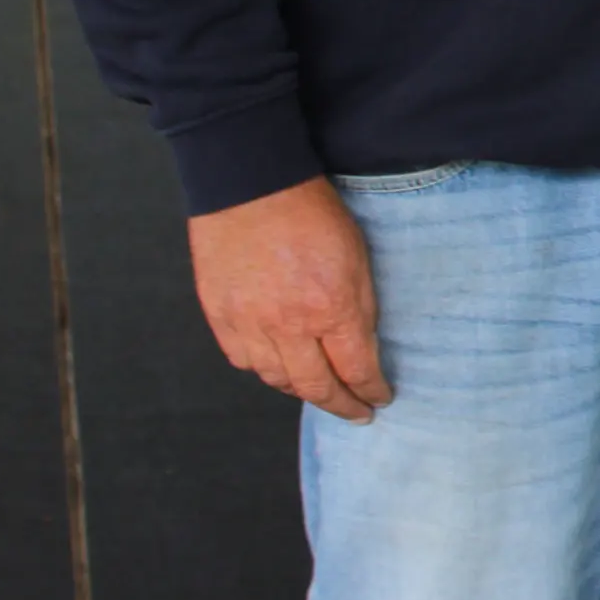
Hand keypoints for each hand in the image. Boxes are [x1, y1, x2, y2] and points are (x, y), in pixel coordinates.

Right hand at [187, 176, 391, 421]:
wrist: (253, 185)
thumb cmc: (313, 213)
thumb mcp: (359, 259)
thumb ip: (360, 308)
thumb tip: (362, 347)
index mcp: (331, 309)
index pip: (356, 370)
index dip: (371, 391)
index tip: (380, 399)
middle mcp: (287, 326)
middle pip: (315, 387)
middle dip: (341, 405)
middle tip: (355, 413)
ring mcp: (248, 324)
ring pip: (276, 379)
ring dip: (301, 390)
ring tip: (319, 390)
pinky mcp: (219, 315)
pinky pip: (242, 360)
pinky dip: (263, 369)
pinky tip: (277, 366)